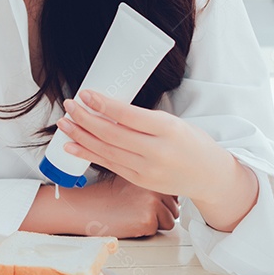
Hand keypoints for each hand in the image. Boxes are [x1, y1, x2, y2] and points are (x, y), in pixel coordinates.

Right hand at [22, 175, 177, 237]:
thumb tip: (169, 187)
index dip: (161, 199)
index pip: (173, 190)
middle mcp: (155, 184)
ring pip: (170, 219)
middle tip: (138, 209)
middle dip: (160, 211)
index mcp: (151, 170)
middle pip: (174, 206)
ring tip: (134, 214)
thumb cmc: (104, 194)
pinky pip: (158, 229)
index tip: (147, 200)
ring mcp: (152, 202)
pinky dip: (146, 229)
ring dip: (156, 221)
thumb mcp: (127, 174)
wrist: (85, 207)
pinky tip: (130, 220)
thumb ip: (149, 176)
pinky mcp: (147, 219)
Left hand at [57, 89, 258, 231]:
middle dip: (85, 118)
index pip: (128, 116)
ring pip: (106, 151)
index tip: (85, 94)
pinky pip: (109, 165)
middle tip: (69, 105)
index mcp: (168, 129)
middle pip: (112, 134)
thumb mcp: (172, 122)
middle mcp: (157, 151)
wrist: (209, 176)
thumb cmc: (190, 142)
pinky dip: (87, 154)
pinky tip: (71, 146)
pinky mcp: (139, 181)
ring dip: (80, 136)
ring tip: (64, 123)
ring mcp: (147, 170)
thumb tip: (105, 107)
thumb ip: (141, 118)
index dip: (103, 104)